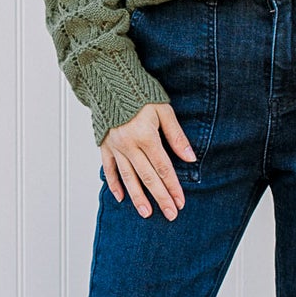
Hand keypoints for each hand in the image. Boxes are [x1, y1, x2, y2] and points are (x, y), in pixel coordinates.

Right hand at [100, 103, 195, 219]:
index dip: (173, 186)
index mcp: (146, 137)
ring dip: (138, 197)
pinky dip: (114, 184)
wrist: (110, 81)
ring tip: (146, 213)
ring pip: (128, 177)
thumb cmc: (140, 94)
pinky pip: (109, 169)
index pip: (163, 168)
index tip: (180, 202)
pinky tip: (121, 197)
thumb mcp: (164, 110)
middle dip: (160, 197)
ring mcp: (115, 147)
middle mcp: (130, 145)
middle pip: (148, 177)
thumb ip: (176, 136)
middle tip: (170, 215)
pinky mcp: (104, 145)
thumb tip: (191, 158)